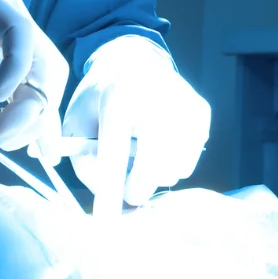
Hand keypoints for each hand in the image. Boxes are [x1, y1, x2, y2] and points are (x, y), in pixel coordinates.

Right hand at [0, 0, 69, 155]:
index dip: (39, 119)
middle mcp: (15, 27)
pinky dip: (17, 69)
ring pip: (44, 62)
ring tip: (4, 133)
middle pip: (51, 77)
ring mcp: (7, 13)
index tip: (27, 152)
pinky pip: (19, 38)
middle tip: (7, 145)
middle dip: (38, 121)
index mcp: (5, 38)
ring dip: (32, 105)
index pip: (40, 82)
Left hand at [63, 35, 209, 215]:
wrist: (133, 60)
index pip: (115, 150)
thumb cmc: (99, 98)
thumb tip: (106, 193)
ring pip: (174, 166)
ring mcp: (184, 104)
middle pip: (154, 163)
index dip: (109, 187)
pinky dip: (173, 164)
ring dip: (155, 175)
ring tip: (140, 155)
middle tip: (127, 193)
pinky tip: (159, 144)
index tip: (105, 217)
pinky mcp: (201, 112)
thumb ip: (82, 159)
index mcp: (118, 97)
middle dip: (137, 187)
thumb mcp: (76, 122)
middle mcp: (156, 97)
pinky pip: (189, 160)